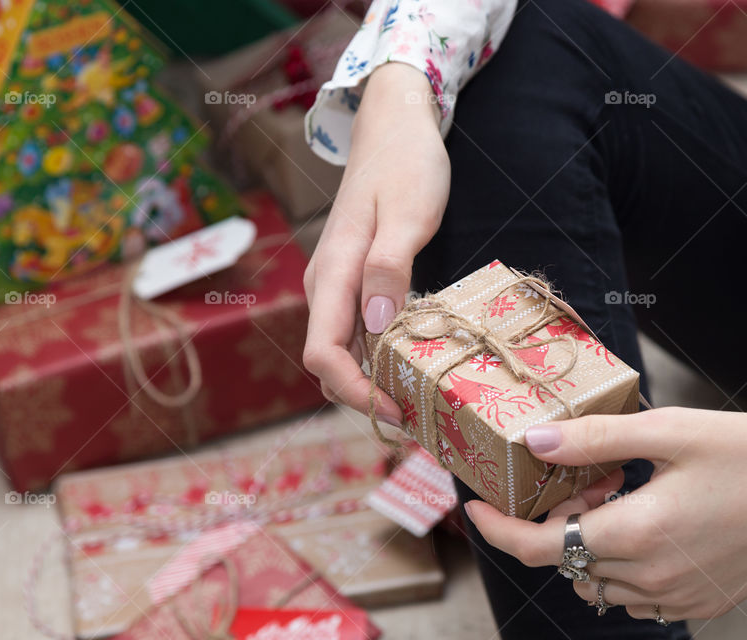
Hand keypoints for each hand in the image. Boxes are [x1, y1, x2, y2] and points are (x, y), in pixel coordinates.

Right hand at [303, 63, 449, 422]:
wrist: (394, 126)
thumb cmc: (406, 165)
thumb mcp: (408, 214)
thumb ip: (388, 269)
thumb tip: (374, 328)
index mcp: (332, 274)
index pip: (323, 354)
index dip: (354, 392)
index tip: (397, 411)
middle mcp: (325, 285)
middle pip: (328, 361)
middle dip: (365, 396)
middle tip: (418, 416)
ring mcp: (336, 284)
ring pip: (343, 349)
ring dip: (374, 380)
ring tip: (422, 398)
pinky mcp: (352, 280)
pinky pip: (357, 330)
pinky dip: (380, 355)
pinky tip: (415, 361)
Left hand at [465, 394, 746, 621]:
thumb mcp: (668, 431)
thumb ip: (594, 438)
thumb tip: (534, 440)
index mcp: (638, 532)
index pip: (539, 548)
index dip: (498, 531)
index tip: (475, 508)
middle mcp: (653, 575)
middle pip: (566, 562)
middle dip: (554, 523)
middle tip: (584, 481)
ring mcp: (679, 596)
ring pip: (598, 583)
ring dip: (588, 545)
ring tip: (618, 497)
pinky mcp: (702, 602)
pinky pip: (637, 597)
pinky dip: (621, 567)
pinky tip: (646, 526)